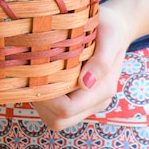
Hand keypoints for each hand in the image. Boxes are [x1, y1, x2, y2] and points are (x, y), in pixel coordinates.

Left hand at [31, 2, 132, 130]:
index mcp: (103, 90)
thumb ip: (102, 60)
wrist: (116, 27)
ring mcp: (87, 103)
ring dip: (43, 102)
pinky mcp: (79, 99)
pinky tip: (44, 76)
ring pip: (55, 118)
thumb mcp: (110, 36)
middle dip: (42, 103)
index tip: (37, 75)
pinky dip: (46, 99)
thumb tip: (86, 82)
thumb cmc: (110, 28)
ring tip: (38, 75)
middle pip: (59, 120)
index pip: (67, 109)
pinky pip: (56, 111)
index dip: (48, 98)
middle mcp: (95, 102)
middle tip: (33, 77)